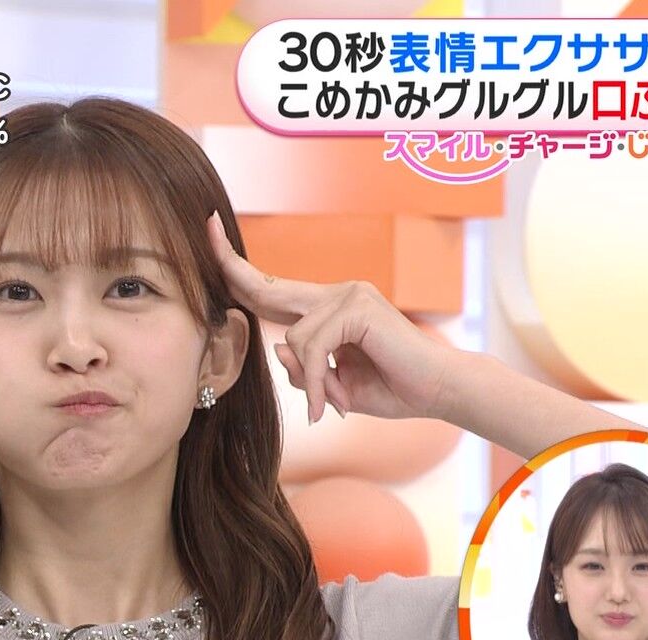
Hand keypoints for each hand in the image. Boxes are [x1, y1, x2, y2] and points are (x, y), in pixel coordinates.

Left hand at [207, 212, 456, 423]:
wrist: (441, 391)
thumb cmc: (393, 388)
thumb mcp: (332, 386)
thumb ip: (304, 369)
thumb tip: (277, 346)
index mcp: (328, 309)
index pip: (273, 291)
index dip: (238, 272)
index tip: (210, 236)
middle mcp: (337, 294)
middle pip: (269, 288)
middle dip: (231, 268)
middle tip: (206, 228)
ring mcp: (348, 295)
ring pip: (294, 338)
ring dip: (310, 382)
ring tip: (333, 402)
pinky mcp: (358, 306)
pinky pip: (314, 346)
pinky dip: (320, 380)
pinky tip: (336, 400)